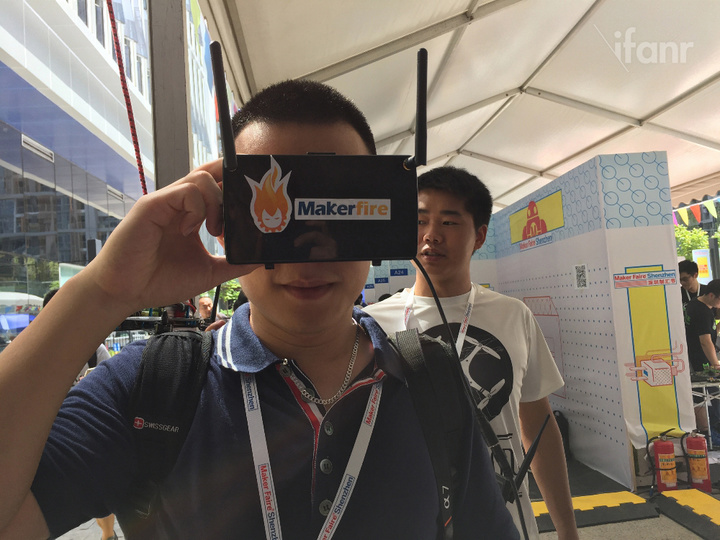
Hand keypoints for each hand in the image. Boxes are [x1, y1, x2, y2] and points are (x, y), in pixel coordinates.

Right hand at [82, 160, 259, 315]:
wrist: (125, 292)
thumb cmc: (158, 280)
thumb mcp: (207, 272)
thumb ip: (232, 264)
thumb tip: (259, 258)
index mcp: (192, 214)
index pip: (217, 186)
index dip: (235, 187)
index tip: (251, 207)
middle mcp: (179, 204)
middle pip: (211, 171)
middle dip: (232, 183)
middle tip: (243, 210)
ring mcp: (166, 202)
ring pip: (201, 177)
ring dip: (216, 202)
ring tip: (213, 230)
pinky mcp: (152, 205)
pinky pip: (185, 191)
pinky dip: (197, 209)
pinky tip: (190, 231)